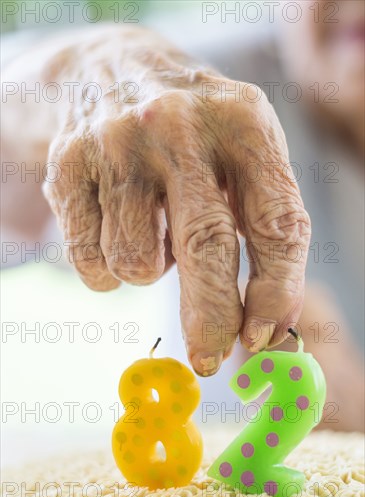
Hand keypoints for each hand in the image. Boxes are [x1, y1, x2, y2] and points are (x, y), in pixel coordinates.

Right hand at [42, 26, 310, 374]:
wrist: (107, 73)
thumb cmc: (191, 134)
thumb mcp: (243, 156)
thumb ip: (267, 230)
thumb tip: (274, 325)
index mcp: (243, 122)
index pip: (275, 222)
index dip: (275, 290)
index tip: (265, 336)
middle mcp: (179, 126)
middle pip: (205, 246)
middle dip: (211, 317)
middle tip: (208, 356)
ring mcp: (116, 144)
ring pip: (138, 264)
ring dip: (151, 269)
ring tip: (151, 228)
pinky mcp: (67, 166)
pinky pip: (92, 262)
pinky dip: (108, 267)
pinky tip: (114, 225)